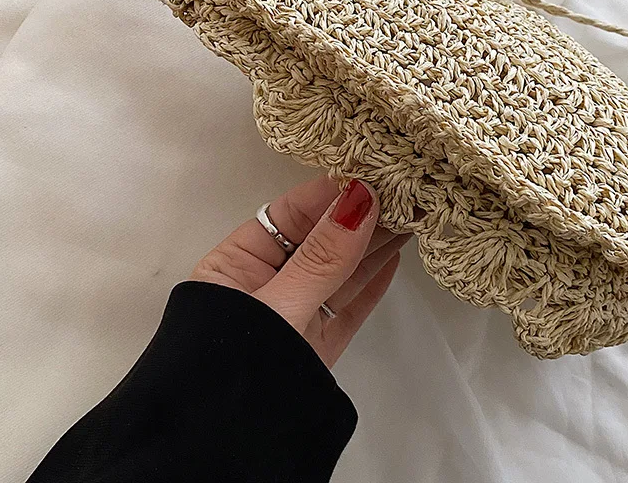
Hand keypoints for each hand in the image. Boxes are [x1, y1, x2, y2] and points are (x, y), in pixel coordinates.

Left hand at [190, 176, 410, 367]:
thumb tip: (360, 198)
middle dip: (361, 215)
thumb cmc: (232, 367)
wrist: (213, 456)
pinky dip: (373, 284)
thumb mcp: (278, 307)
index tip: (373, 172)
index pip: (290, 216)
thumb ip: (322, 258)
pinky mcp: (316, 344)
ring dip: (375, 245)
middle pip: (320, 241)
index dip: (331, 193)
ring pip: (339, 272)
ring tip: (413, 214)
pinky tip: (396, 257)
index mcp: (236, 264)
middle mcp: (265, 284)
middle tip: (406, 189)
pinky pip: (347, 307)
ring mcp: (293, 315)